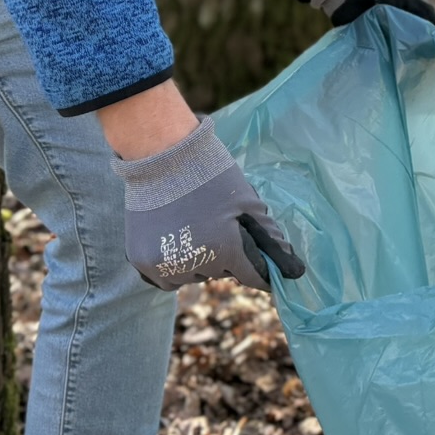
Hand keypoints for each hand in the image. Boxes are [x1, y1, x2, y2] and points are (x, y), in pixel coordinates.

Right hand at [112, 116, 305, 291]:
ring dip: (198, 261)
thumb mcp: (247, 201)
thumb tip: (292, 270)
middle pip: (221, 273)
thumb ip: (269, 237)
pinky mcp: (142, 263)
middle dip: (224, 256)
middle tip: (215, 224)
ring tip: (192, 226)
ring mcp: (165, 265)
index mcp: (225, 248)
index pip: (252, 277)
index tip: (264, 272)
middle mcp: (195, 262)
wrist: (162, 156)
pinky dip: (175, 266)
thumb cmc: (211, 174)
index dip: (260, 272)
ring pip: (194, 276)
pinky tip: (174, 239)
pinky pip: (167, 279)